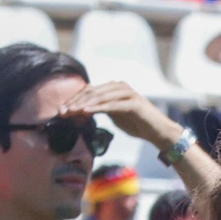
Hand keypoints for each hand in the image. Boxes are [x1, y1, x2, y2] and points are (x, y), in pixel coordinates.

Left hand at [59, 81, 183, 146]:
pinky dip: (97, 108)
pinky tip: (86, 112)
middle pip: (92, 92)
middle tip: (62, 112)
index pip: (89, 91)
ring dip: (83, 105)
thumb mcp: (115, 114)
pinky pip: (111, 105)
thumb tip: (82, 108)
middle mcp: (120, 87)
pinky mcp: (134, 103)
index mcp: (114, 87)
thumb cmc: (138, 124)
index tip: (61, 111)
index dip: (74, 100)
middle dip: (75, 102)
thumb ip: (101, 108)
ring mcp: (128, 93)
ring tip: (71, 112)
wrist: (159, 132)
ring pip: (100, 97)